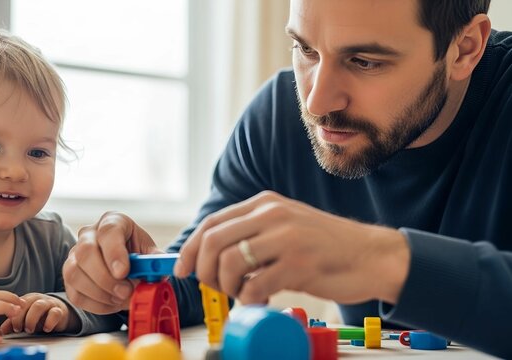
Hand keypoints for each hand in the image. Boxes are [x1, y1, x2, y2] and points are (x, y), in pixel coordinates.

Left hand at [0, 293, 77, 334]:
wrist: (60, 313)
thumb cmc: (39, 316)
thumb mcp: (25, 319)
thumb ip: (13, 323)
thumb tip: (1, 330)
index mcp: (27, 299)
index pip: (16, 303)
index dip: (12, 314)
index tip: (12, 326)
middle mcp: (37, 299)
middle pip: (26, 303)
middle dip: (20, 317)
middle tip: (18, 329)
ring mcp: (49, 303)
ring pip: (39, 306)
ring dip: (32, 319)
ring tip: (30, 330)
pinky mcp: (60, 310)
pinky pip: (55, 313)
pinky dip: (49, 322)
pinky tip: (46, 329)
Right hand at [63, 211, 161, 313]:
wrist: (127, 265)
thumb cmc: (138, 255)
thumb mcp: (150, 253)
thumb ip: (155, 260)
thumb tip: (159, 267)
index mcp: (112, 222)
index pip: (108, 232)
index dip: (114, 253)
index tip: (124, 272)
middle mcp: (88, 235)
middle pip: (85, 252)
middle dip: (106, 278)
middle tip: (126, 292)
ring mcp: (74, 255)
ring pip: (74, 274)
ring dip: (100, 293)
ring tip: (120, 298)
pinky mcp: (68, 277)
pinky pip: (75, 294)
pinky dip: (95, 304)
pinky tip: (111, 303)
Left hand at [173, 191, 409, 304]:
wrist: (372, 255)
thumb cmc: (325, 246)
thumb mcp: (285, 226)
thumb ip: (251, 232)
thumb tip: (209, 256)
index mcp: (265, 203)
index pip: (212, 223)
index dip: (191, 249)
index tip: (183, 270)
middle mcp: (272, 214)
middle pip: (213, 242)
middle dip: (204, 271)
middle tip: (215, 287)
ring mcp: (286, 237)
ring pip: (229, 263)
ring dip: (228, 288)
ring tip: (244, 293)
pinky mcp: (299, 264)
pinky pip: (254, 287)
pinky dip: (250, 300)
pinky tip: (264, 299)